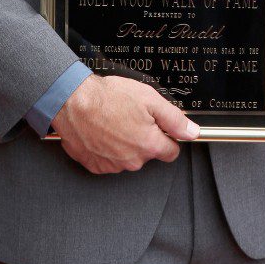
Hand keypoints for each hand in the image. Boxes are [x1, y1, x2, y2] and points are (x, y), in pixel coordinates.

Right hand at [52, 74, 199, 174]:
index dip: (168, 137)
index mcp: (149, 145)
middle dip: (143, 136)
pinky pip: (108, 159)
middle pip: (148, 153)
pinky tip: (101, 130)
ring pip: (127, 156)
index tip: (160, 128)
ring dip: (124, 142)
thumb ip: (174, 119)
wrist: (72, 102)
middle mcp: (132, 161)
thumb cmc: (107, 97)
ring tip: (113, 120)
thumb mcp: (149, 99)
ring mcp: (113, 165)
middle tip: (131, 116)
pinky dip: (106, 148)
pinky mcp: (95, 165)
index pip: (171, 152)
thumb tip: (191, 131)